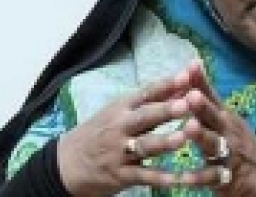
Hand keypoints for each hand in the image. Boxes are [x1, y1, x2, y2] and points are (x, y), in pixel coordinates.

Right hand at [57, 78, 190, 196]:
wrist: (67, 162)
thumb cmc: (99, 132)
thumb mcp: (118, 112)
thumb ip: (150, 101)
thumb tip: (181, 84)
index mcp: (121, 108)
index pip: (146, 93)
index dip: (166, 84)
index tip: (187, 75)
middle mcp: (120, 127)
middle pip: (145, 117)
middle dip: (166, 109)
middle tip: (188, 103)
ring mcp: (120, 152)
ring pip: (145, 146)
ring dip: (164, 142)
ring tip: (183, 138)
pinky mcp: (120, 175)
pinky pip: (144, 176)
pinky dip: (162, 178)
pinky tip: (181, 179)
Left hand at [174, 61, 255, 195]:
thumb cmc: (236, 138)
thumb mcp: (224, 114)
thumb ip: (206, 93)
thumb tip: (192, 63)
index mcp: (223, 115)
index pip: (211, 95)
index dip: (201, 82)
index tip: (190, 67)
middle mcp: (227, 130)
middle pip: (215, 117)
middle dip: (203, 106)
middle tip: (190, 95)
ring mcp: (228, 153)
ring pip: (215, 144)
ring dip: (202, 136)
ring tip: (190, 128)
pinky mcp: (225, 178)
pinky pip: (211, 177)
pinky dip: (197, 178)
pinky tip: (183, 178)